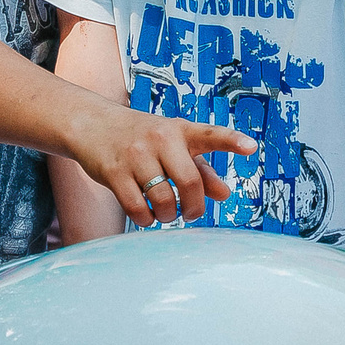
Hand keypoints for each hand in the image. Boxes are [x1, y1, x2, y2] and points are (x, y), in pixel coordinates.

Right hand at [70, 110, 250, 226]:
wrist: (92, 124)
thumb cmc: (141, 138)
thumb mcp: (173, 145)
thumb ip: (200, 169)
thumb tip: (224, 195)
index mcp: (180, 130)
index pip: (210, 135)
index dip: (232, 141)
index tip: (251, 148)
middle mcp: (160, 138)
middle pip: (190, 181)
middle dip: (194, 207)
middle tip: (192, 214)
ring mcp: (135, 154)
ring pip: (163, 199)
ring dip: (168, 215)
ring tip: (165, 213)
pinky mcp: (113, 172)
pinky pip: (137, 208)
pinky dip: (146, 219)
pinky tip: (146, 215)